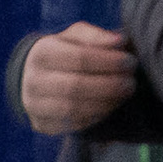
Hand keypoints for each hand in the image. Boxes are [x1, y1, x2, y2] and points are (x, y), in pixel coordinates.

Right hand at [17, 22, 134, 135]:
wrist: (32, 77)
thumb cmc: (63, 51)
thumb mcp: (75, 36)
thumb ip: (96, 36)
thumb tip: (120, 42)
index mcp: (42, 53)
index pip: (80, 58)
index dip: (109, 61)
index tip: (130, 62)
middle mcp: (33, 81)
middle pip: (75, 86)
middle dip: (109, 85)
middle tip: (131, 83)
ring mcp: (34, 106)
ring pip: (73, 109)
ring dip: (105, 103)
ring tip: (124, 94)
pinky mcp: (41, 125)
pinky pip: (72, 125)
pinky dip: (96, 116)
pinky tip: (110, 106)